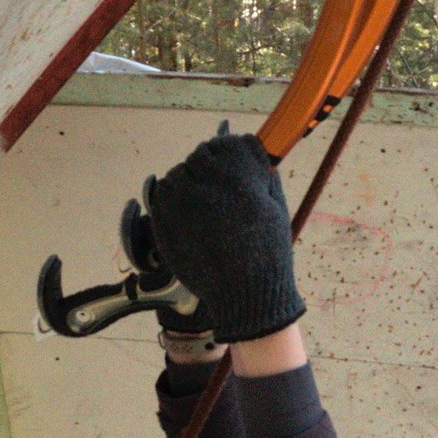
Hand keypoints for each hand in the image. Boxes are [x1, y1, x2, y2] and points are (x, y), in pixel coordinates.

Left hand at [145, 129, 305, 342]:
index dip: (225, 152)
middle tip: (215, 185)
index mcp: (237, 179)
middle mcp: (206, 186)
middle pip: (197, 158)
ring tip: (201, 202)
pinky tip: (187, 215)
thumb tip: (257, 156)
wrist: (246, 292)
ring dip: (186, 182)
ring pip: (176, 176)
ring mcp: (180, 205)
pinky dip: (171, 201)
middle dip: (206, 167)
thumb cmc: (268, 252)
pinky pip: (160, 198)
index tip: (228, 162)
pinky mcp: (163, 223)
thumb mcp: (276, 209)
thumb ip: (264, 177)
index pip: (221, 145)